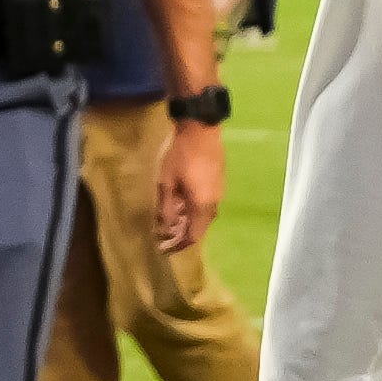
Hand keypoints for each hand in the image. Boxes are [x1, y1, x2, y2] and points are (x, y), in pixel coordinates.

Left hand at [156, 117, 223, 252]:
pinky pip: (205, 206)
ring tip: (168, 224)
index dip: (178, 246)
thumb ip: (167, 209)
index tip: (163, 250)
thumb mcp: (166, 183)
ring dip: (186, 223)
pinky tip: (179, 207)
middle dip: (181, 236)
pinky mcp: (217, 184)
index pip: (193, 237)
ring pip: (202, 217)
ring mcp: (218, 193)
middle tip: (163, 238)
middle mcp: (214, 204)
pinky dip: (192, 212)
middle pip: (199, 229)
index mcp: (202, 206)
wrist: (201, 130)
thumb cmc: (180, 156)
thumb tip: (165, 230)